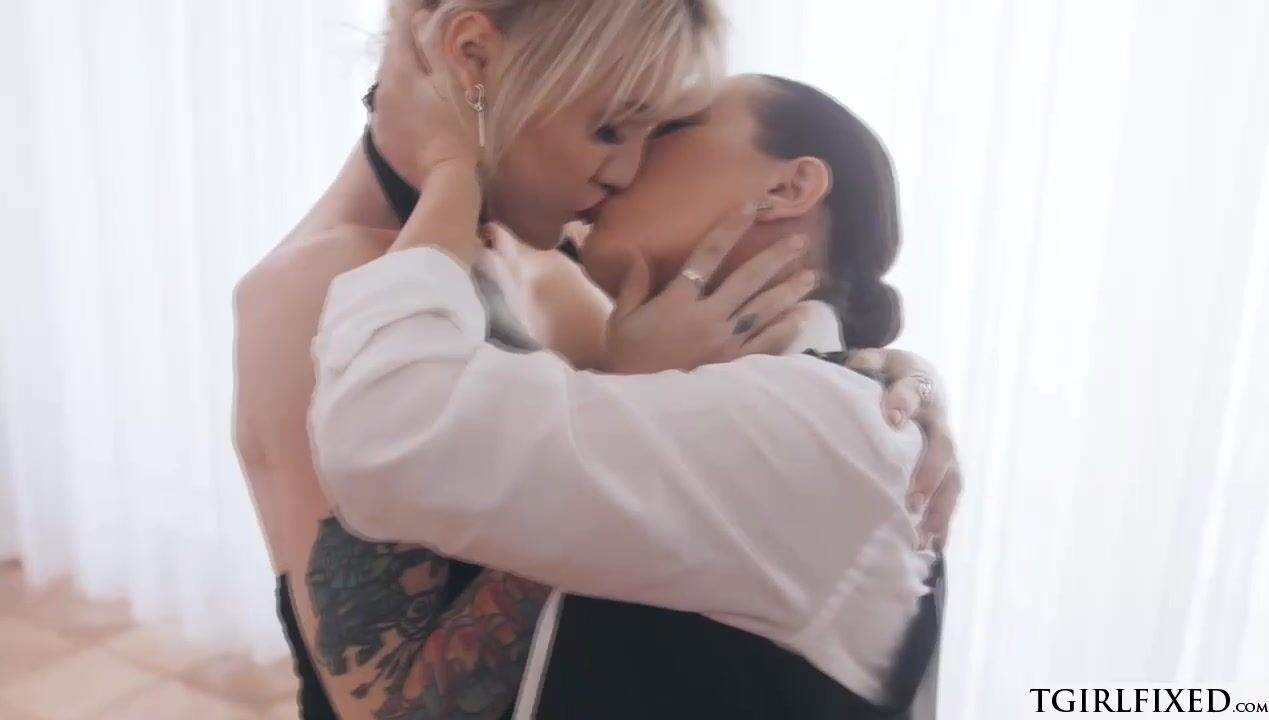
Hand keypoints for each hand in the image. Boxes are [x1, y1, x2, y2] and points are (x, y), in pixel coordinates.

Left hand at [370, 7, 479, 186]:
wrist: (445, 179)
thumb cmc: (457, 128)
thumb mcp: (453, 81)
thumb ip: (434, 46)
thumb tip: (420, 18)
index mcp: (398, 70)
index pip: (399, 30)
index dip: (410, 18)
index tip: (419, 12)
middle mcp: (381, 89)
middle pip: (392, 57)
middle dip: (408, 49)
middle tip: (429, 48)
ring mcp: (378, 115)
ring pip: (389, 83)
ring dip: (405, 77)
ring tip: (426, 81)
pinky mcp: (381, 137)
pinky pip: (389, 109)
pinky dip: (401, 103)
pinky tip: (419, 111)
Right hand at [600, 204, 817, 373]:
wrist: (636, 407)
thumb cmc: (625, 360)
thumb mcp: (622, 320)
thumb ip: (634, 286)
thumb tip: (639, 253)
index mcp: (678, 301)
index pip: (708, 255)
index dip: (730, 228)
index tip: (751, 206)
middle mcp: (707, 317)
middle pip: (748, 279)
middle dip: (776, 258)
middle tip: (800, 241)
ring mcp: (724, 343)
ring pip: (764, 310)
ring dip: (789, 291)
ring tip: (811, 277)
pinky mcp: (733, 367)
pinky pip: (766, 345)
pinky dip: (786, 331)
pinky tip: (802, 318)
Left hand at [848, 348, 960, 550]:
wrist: (919, 378)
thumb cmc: (888, 373)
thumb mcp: (875, 360)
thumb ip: (863, 365)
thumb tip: (851, 370)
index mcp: (918, 384)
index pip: (912, 391)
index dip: (902, 402)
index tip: (889, 417)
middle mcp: (938, 418)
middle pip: (943, 446)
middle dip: (928, 473)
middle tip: (910, 500)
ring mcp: (945, 445)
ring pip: (953, 478)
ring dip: (940, 508)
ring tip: (924, 537)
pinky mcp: (947, 467)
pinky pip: (950, 495)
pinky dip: (943, 522)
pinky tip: (932, 548)